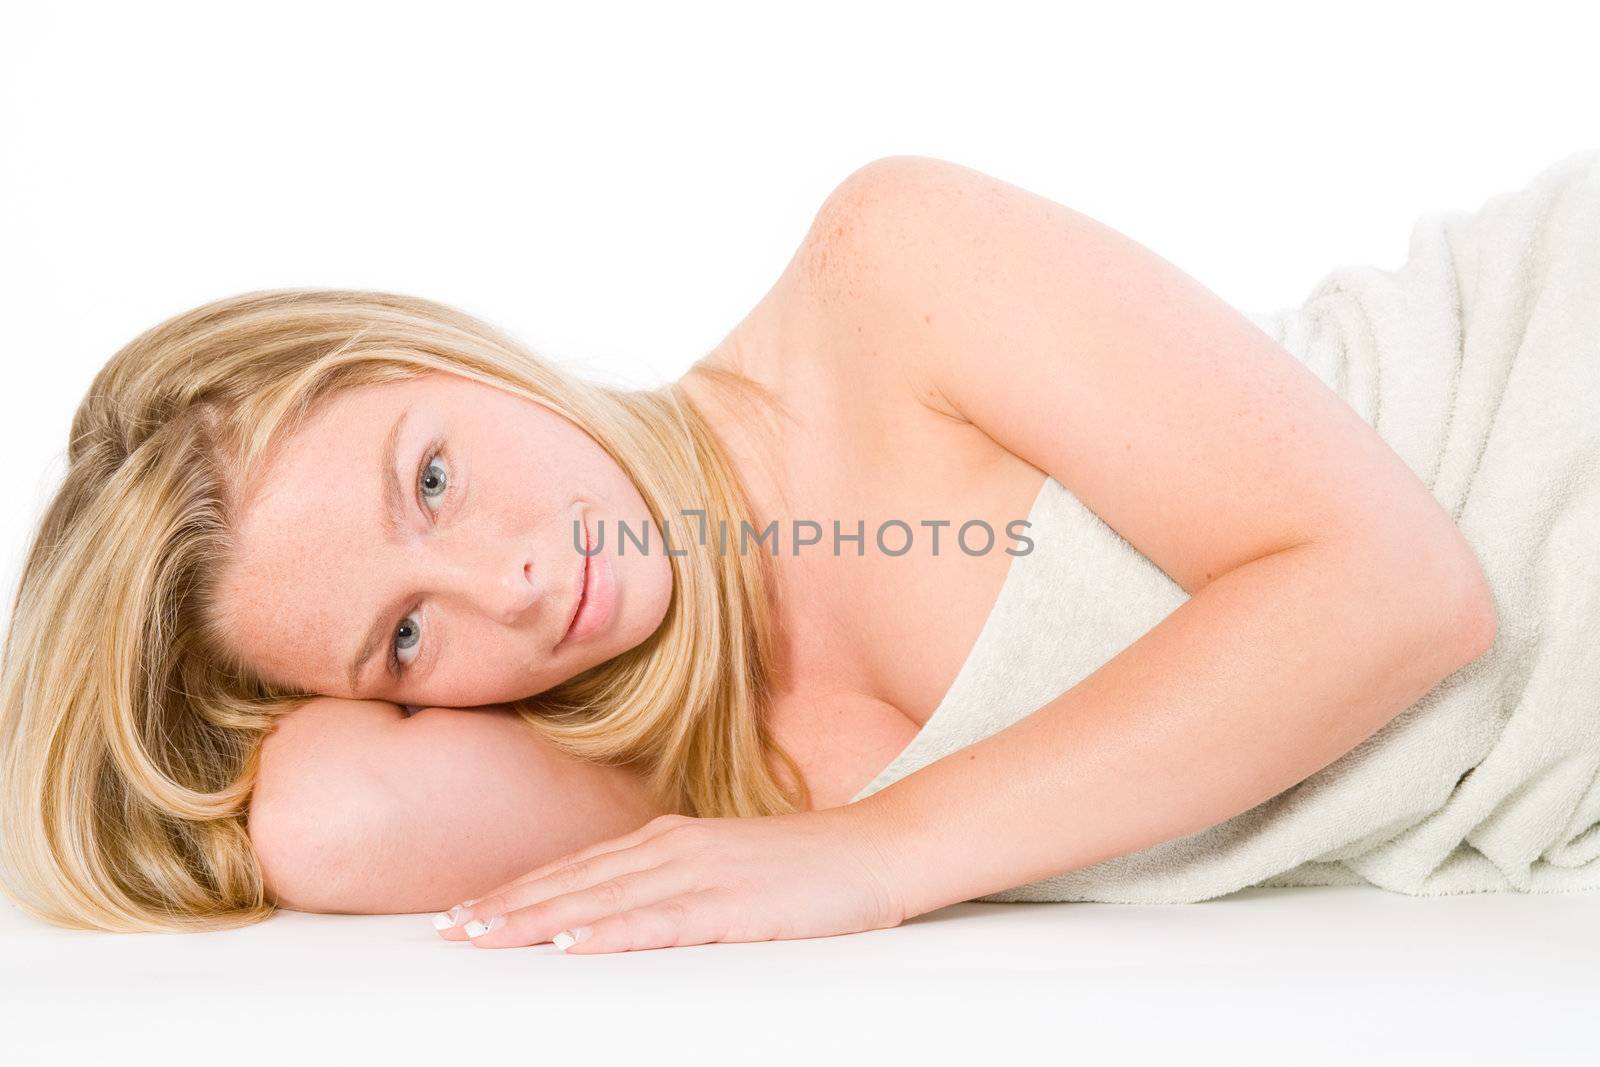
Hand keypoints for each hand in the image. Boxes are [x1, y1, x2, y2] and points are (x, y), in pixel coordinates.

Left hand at [429, 806, 908, 952]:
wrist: (879, 850)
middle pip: (575, 882)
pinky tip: (575, 942)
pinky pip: (661, 920)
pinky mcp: (735, 902)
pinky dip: (612, 930)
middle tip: (449, 931)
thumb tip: (619, 920)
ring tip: (484, 936)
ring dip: (538, 918)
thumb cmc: (807, 871)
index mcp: (669, 842)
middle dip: (508, 907)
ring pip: (602, 898)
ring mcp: (703, 871)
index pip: (578, 870)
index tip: (467, 913)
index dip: (518, 892)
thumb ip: (673, 891)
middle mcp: (674, 848)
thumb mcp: (726, 876)